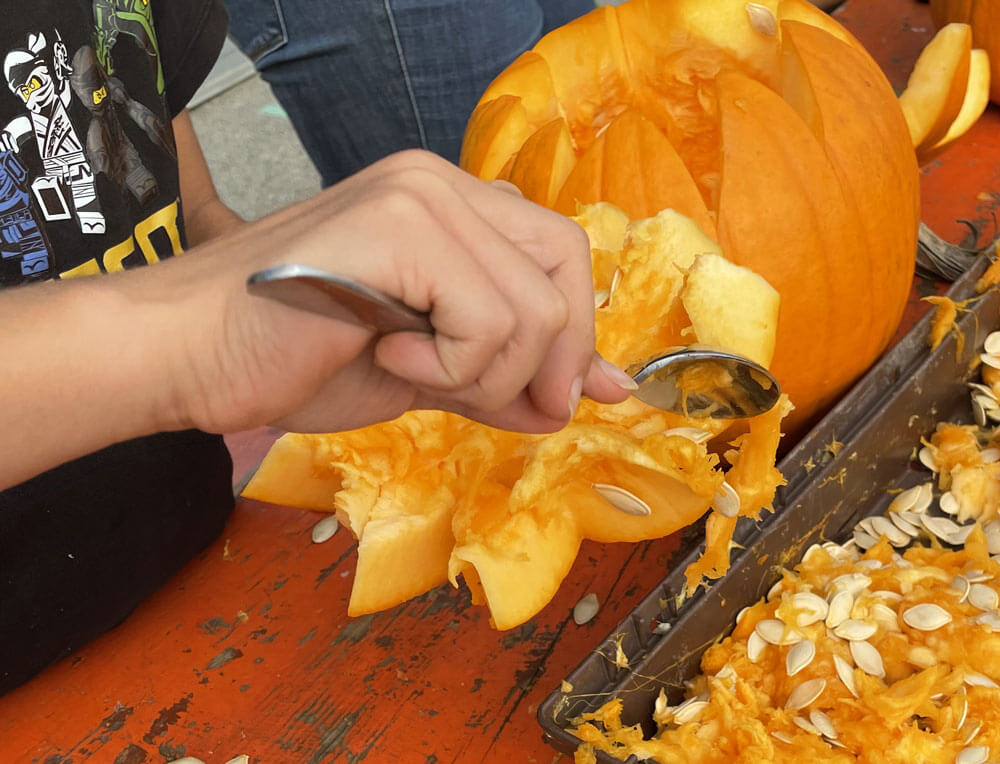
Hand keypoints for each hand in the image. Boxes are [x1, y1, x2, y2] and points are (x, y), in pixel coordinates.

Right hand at [145, 150, 635, 434]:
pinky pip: (488, 319)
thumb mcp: (430, 372)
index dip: (572, 336)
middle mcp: (439, 182)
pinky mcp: (398, 225)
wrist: (187, 358)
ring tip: (410, 369)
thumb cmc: (292, 360)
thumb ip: (511, 370)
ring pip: (534, 305)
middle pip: (566, 265)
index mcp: (448, 203)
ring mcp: (419, 194)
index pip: (561, 254)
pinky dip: (452, 366)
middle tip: (501, 401)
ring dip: (487, 374)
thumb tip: (601, 390)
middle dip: (551, 358)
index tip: (552, 399)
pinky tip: (387, 353)